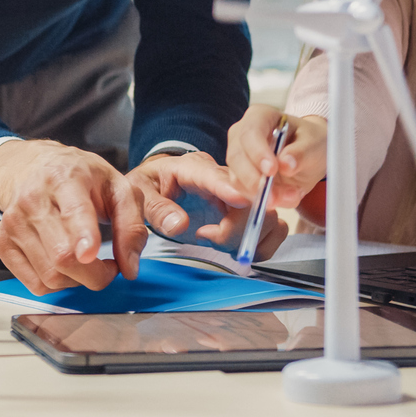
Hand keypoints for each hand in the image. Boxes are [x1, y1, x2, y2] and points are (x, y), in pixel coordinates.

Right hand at [0, 139, 144, 292]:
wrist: (33, 167)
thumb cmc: (79, 177)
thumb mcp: (117, 187)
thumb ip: (131, 226)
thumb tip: (129, 267)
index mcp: (65, 179)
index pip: (73, 211)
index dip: (83, 235)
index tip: (90, 252)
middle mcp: (33, 199)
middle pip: (62, 256)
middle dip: (94, 275)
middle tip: (108, 266)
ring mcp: (13, 222)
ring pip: (49, 276)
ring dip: (77, 280)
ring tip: (84, 261)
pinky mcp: (2, 242)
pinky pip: (35, 284)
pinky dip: (56, 283)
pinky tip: (63, 265)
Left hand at [127, 150, 263, 247]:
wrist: (159, 185)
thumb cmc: (150, 186)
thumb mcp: (141, 193)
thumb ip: (157, 208)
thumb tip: (178, 225)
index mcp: (194, 167)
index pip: (216, 176)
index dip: (230, 189)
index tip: (240, 202)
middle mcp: (224, 177)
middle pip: (250, 198)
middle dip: (236, 227)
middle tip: (207, 237)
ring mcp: (240, 194)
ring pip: (267, 215)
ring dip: (249, 238)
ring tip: (216, 241)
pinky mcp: (248, 212)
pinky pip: (274, 227)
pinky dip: (262, 244)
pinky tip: (236, 248)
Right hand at [224, 104, 328, 210]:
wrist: (309, 154)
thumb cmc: (310, 141)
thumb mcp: (314, 143)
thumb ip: (301, 152)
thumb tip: (285, 164)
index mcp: (260, 116)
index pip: (250, 132)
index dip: (258, 152)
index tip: (271, 170)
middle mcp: (243, 134)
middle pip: (237, 157)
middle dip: (253, 179)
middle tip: (274, 196)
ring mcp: (239, 155)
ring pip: (236, 177)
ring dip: (258, 194)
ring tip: (286, 198)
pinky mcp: (240, 176)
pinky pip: (242, 191)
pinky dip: (260, 200)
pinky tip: (280, 200)